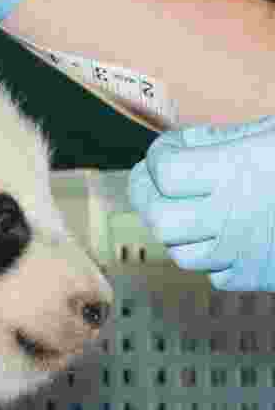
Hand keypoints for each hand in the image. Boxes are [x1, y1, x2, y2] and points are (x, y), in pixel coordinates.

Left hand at [129, 116, 274, 290]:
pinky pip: (215, 275)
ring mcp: (244, 252)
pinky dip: (211, 258)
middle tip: (148, 181)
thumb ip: (226, 140)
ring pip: (180, 253)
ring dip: (176, 230)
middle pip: (160, 219)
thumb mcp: (272, 132)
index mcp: (236, 171)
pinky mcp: (259, 277)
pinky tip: (225, 237)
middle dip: (146, 197)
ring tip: (187, 208)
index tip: (167, 149)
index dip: (158, 156)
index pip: (165, 170)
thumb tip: (181, 146)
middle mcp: (232, 216)